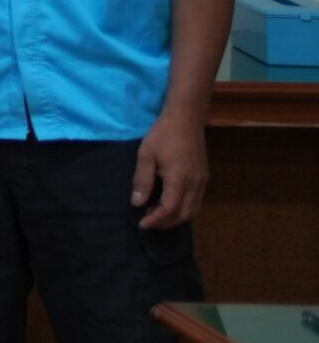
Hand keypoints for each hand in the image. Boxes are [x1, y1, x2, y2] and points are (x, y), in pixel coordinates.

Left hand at [132, 111, 208, 229]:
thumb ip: (141, 180)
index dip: (156, 220)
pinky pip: (197, 201)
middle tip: (147, 220)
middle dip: (165, 223)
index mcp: (180, 179)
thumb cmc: (163, 134)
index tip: (142, 224)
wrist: (186, 118)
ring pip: (193, 210)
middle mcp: (195, 184)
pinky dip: (184, 208)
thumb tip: (137, 203)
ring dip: (175, 217)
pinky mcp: (204, 177)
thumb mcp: (146, 154)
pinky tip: (169, 202)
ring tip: (155, 212)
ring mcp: (203, 181)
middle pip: (184, 215)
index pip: (170, 210)